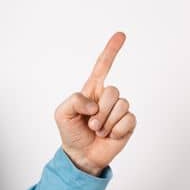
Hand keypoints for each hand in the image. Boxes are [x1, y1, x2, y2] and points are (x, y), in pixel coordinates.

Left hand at [56, 32, 136, 176]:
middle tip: (90, 123)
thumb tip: (95, 103)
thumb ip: (74, 101)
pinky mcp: (128, 123)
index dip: (111, 51)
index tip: (121, 34)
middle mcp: (107, 98)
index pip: (102, 67)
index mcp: (91, 91)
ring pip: (121, 106)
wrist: (81, 155)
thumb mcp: (61, 114)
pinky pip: (128, 119)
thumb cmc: (71, 132)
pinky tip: (109, 135)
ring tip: (98, 130)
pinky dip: (115, 130)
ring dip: (106, 122)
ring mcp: (119, 110)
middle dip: (100, 111)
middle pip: (113, 91)